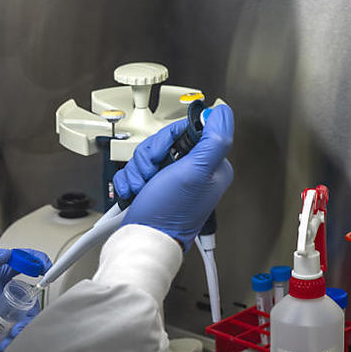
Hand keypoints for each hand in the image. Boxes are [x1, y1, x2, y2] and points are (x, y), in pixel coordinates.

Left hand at [0, 248, 50, 351]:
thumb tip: (7, 255)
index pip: (17, 266)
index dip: (34, 263)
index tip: (45, 267)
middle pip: (23, 299)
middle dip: (30, 306)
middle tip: (24, 314)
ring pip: (15, 323)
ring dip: (21, 329)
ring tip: (12, 335)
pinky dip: (7, 348)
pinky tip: (3, 348)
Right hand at [113, 104, 234, 248]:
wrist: (143, 240)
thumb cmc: (169, 213)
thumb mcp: (196, 171)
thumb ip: (214, 140)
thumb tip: (221, 112)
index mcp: (209, 165)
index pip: (185, 130)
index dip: (166, 139)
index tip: (164, 156)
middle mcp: (192, 171)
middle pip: (161, 142)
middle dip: (148, 159)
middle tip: (152, 175)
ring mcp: (170, 179)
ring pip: (145, 155)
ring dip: (136, 171)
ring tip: (143, 188)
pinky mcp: (152, 186)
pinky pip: (133, 170)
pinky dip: (129, 181)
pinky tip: (136, 193)